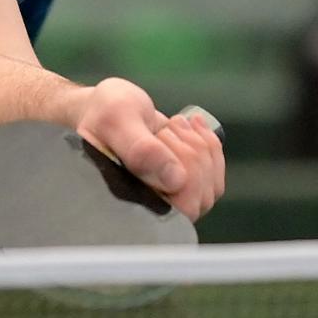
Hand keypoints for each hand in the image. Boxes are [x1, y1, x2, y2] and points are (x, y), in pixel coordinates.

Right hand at [73, 78, 224, 220]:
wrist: (109, 107)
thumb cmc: (104, 114)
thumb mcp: (116, 121)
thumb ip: (140, 149)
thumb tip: (176, 181)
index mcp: (129, 202)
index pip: (176, 210)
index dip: (183, 175)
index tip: (163, 135)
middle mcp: (151, 208)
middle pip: (197, 198)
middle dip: (191, 153)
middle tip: (167, 127)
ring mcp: (170, 200)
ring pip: (209, 187)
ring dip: (200, 147)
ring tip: (175, 123)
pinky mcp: (185, 186)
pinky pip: (214, 175)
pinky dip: (209, 144)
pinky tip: (192, 124)